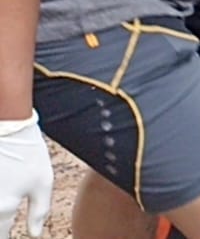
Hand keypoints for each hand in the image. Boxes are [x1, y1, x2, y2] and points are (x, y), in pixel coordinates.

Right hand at [0, 112, 51, 236]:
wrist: (7, 125)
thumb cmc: (27, 152)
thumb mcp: (42, 182)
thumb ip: (39, 212)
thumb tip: (34, 234)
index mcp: (4, 209)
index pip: (1, 236)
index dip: (5, 236)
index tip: (9, 234)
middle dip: (0, 226)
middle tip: (6, 219)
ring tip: (4, 205)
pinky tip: (1, 188)